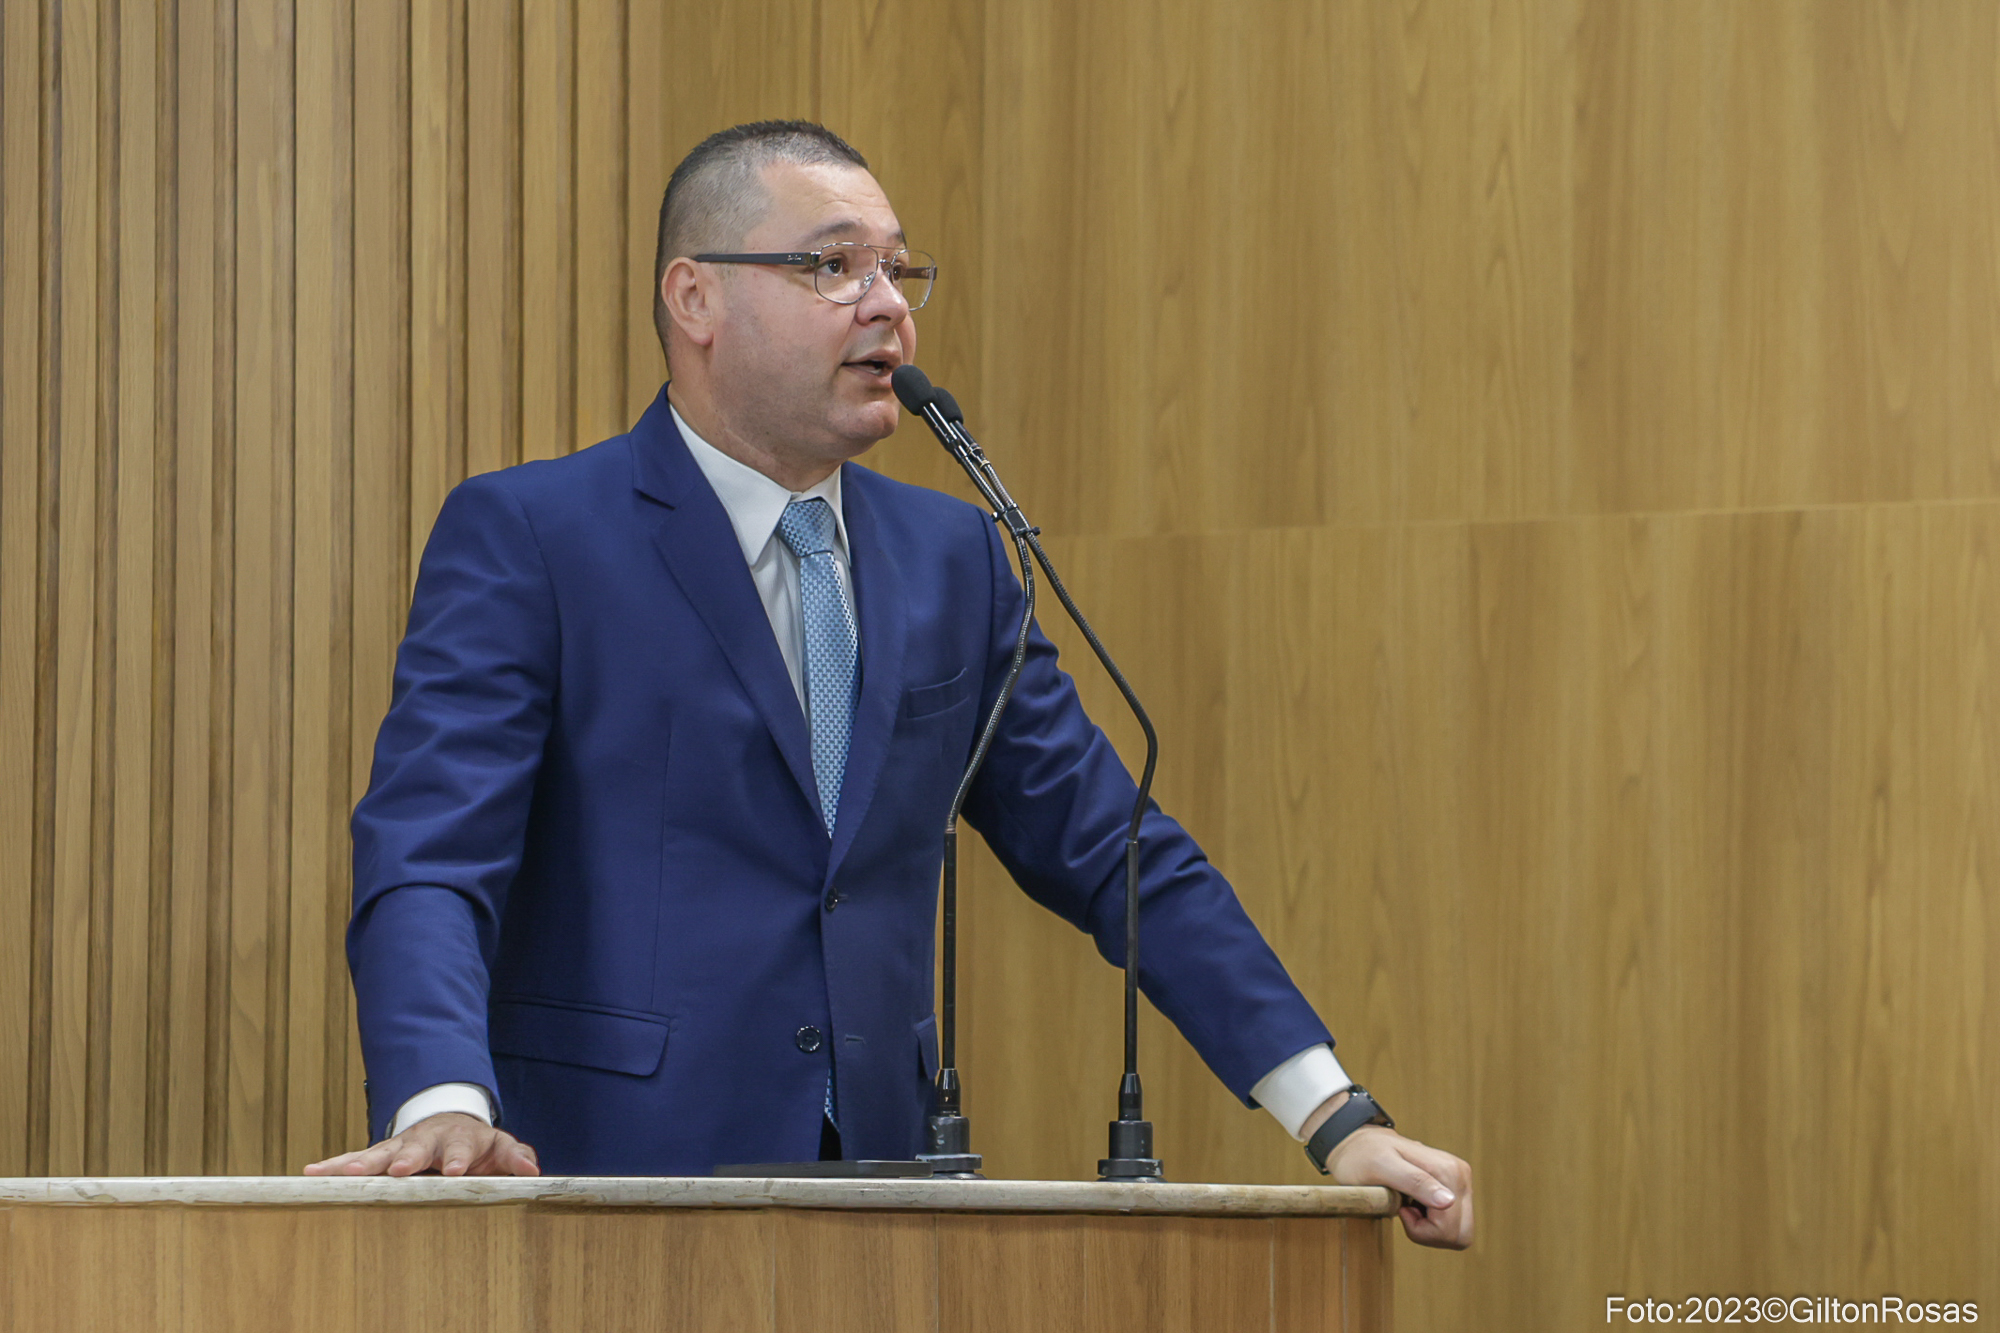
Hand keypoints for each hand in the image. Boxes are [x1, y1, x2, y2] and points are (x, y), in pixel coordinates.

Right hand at [302, 1112, 540, 1177]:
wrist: (449, 1123)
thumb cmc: (477, 1144)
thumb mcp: (501, 1148)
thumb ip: (515, 1158)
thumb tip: (531, 1171)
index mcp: (459, 1138)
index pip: (459, 1147)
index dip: (456, 1158)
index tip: (451, 1171)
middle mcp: (425, 1139)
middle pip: (414, 1148)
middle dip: (405, 1159)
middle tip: (396, 1170)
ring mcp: (399, 1146)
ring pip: (378, 1153)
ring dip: (361, 1164)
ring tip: (341, 1176)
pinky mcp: (378, 1155)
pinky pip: (354, 1160)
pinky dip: (333, 1166)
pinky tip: (311, 1173)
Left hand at [1303, 1093, 1472, 1249]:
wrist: (1360, 1143)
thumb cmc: (1363, 1155)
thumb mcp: (1380, 1167)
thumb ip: (1414, 1182)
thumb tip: (1448, 1201)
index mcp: (1448, 1171)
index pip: (1449, 1227)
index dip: (1421, 1229)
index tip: (1400, 1209)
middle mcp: (1460, 1175)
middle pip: (1460, 1235)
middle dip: (1429, 1233)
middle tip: (1404, 1211)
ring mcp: (1460, 1183)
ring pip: (1458, 1234)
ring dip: (1431, 1230)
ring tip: (1408, 1207)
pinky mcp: (1454, 1191)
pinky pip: (1453, 1227)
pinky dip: (1432, 1225)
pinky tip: (1414, 1206)